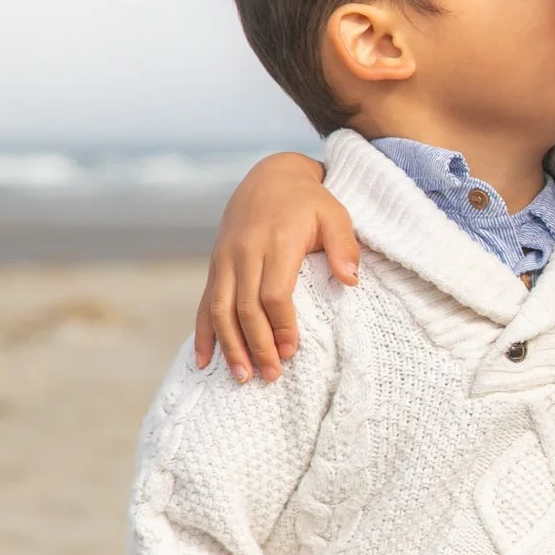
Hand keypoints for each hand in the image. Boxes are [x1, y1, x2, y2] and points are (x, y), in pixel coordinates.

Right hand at [194, 152, 354, 382]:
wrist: (270, 177)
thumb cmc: (310, 202)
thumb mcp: (335, 214)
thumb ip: (344, 246)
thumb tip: (351, 281)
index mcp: (276, 242)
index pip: (274, 294)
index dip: (281, 326)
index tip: (292, 352)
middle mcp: (244, 253)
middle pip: (245, 308)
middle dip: (257, 345)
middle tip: (271, 376)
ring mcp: (225, 260)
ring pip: (220, 309)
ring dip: (230, 346)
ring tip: (242, 377)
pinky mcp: (216, 265)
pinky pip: (205, 303)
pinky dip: (203, 333)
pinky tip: (204, 360)